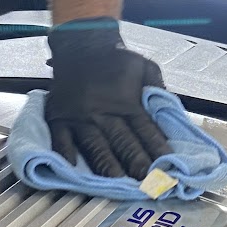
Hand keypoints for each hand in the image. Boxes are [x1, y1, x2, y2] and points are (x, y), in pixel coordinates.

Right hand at [45, 18, 171, 178]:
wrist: (80, 44)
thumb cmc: (115, 59)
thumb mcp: (144, 67)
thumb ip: (157, 88)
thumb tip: (168, 112)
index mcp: (127, 102)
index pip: (146, 130)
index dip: (157, 150)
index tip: (167, 167)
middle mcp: (103, 112)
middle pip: (123, 142)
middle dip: (136, 164)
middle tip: (146, 183)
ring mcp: (79, 116)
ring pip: (94, 145)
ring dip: (106, 165)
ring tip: (115, 182)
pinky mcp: (58, 117)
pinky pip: (60, 139)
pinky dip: (65, 154)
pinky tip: (71, 169)